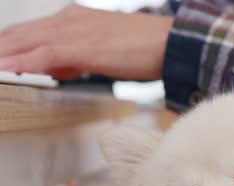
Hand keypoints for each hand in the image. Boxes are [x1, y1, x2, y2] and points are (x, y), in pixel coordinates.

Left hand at [0, 4, 173, 79]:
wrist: (169, 42)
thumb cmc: (144, 46)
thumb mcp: (103, 50)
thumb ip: (76, 57)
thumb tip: (58, 68)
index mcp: (74, 18)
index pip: (29, 31)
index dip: (8, 46)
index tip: (0, 58)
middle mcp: (68, 20)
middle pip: (19, 35)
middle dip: (1, 49)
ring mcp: (72, 31)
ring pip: (23, 43)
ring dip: (4, 56)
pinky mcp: (79, 47)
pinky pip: (39, 56)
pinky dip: (18, 64)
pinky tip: (5, 71)